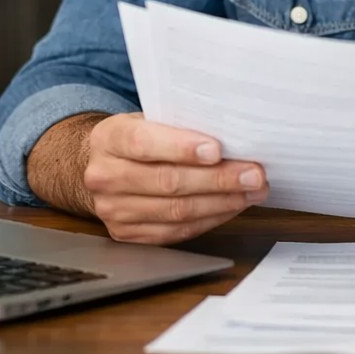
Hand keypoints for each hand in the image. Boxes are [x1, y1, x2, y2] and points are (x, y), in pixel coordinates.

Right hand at [82, 113, 267, 244]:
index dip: (182, 147)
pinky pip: (177, 231)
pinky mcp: (127, 234)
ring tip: (253, 191)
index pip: (144, 143)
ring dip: (222, 202)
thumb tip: (232, 135)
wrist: (101, 166)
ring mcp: (113, 210)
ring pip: (176, 211)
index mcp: (109, 138)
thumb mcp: (148, 119)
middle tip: (253, 174)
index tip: (217, 150)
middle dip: (218, 179)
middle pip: (167, 181)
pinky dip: (211, 219)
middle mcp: (105, 176)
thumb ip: (179, 125)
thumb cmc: (138, 138)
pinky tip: (232, 206)